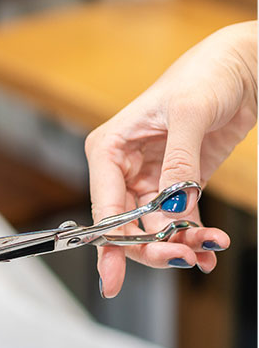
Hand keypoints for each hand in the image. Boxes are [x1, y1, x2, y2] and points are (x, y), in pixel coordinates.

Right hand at [85, 21, 256, 297]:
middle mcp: (124, 167)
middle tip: (182, 258)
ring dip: (179, 243)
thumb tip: (174, 206)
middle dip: (152, 247)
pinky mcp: (177, 184)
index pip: (105, 206)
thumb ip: (178, 162)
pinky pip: (179, 220)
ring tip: (208, 247)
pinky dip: (193, 238)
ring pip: (154, 228)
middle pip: (127, 225)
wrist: (241, 69)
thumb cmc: (203, 75)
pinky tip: (209, 246)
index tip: (111, 278)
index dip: (108, 244)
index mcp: (110, 148)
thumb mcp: (188, 113)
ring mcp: (151, 178)